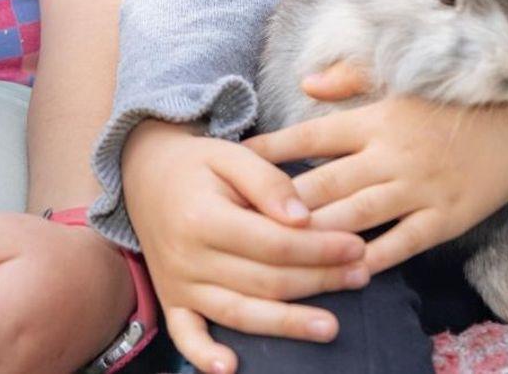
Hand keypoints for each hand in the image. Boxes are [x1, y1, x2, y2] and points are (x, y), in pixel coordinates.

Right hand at [121, 119, 368, 373]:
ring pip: (240, 312)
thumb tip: (303, 218)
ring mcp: (178, 283)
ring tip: (331, 327)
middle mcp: (188, 256)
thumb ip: (268, 181)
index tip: (356, 246)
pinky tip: (230, 369)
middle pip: (265, 280)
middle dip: (319, 280)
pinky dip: (203, 356)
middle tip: (361, 275)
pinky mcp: (172, 300)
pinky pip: (186, 335)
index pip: (274, 243)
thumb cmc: (198, 163)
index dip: (319, 248)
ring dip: (287, 324)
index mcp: (204, 217)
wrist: (146, 172)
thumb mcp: (231, 154)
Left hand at [242, 63, 507, 275]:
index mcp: (376, 118)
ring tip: (280, 251)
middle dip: (283, 204)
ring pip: (357, 217)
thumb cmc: (454, 96)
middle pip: (326, 183)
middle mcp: (392, 154)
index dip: (272, 150)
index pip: (312, 135)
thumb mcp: (401, 77)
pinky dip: (374, 258)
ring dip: (317, 235)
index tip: (235, 161)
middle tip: (243, 220)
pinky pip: (403, 242)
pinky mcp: (446, 216)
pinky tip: (346, 272)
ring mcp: (419, 188)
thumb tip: (303, 82)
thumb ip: (350, 79)